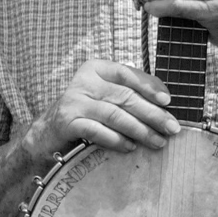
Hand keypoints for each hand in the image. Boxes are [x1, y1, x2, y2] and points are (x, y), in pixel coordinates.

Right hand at [23, 59, 180, 161]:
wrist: (47, 133)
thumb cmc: (85, 113)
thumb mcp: (105, 96)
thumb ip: (128, 94)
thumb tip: (164, 105)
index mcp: (96, 69)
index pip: (127, 73)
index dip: (149, 86)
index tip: (168, 101)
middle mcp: (84, 81)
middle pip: (124, 96)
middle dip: (152, 113)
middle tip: (171, 128)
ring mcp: (74, 101)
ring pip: (114, 114)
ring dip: (139, 130)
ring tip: (157, 141)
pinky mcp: (67, 122)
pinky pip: (97, 131)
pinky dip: (116, 140)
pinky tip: (130, 147)